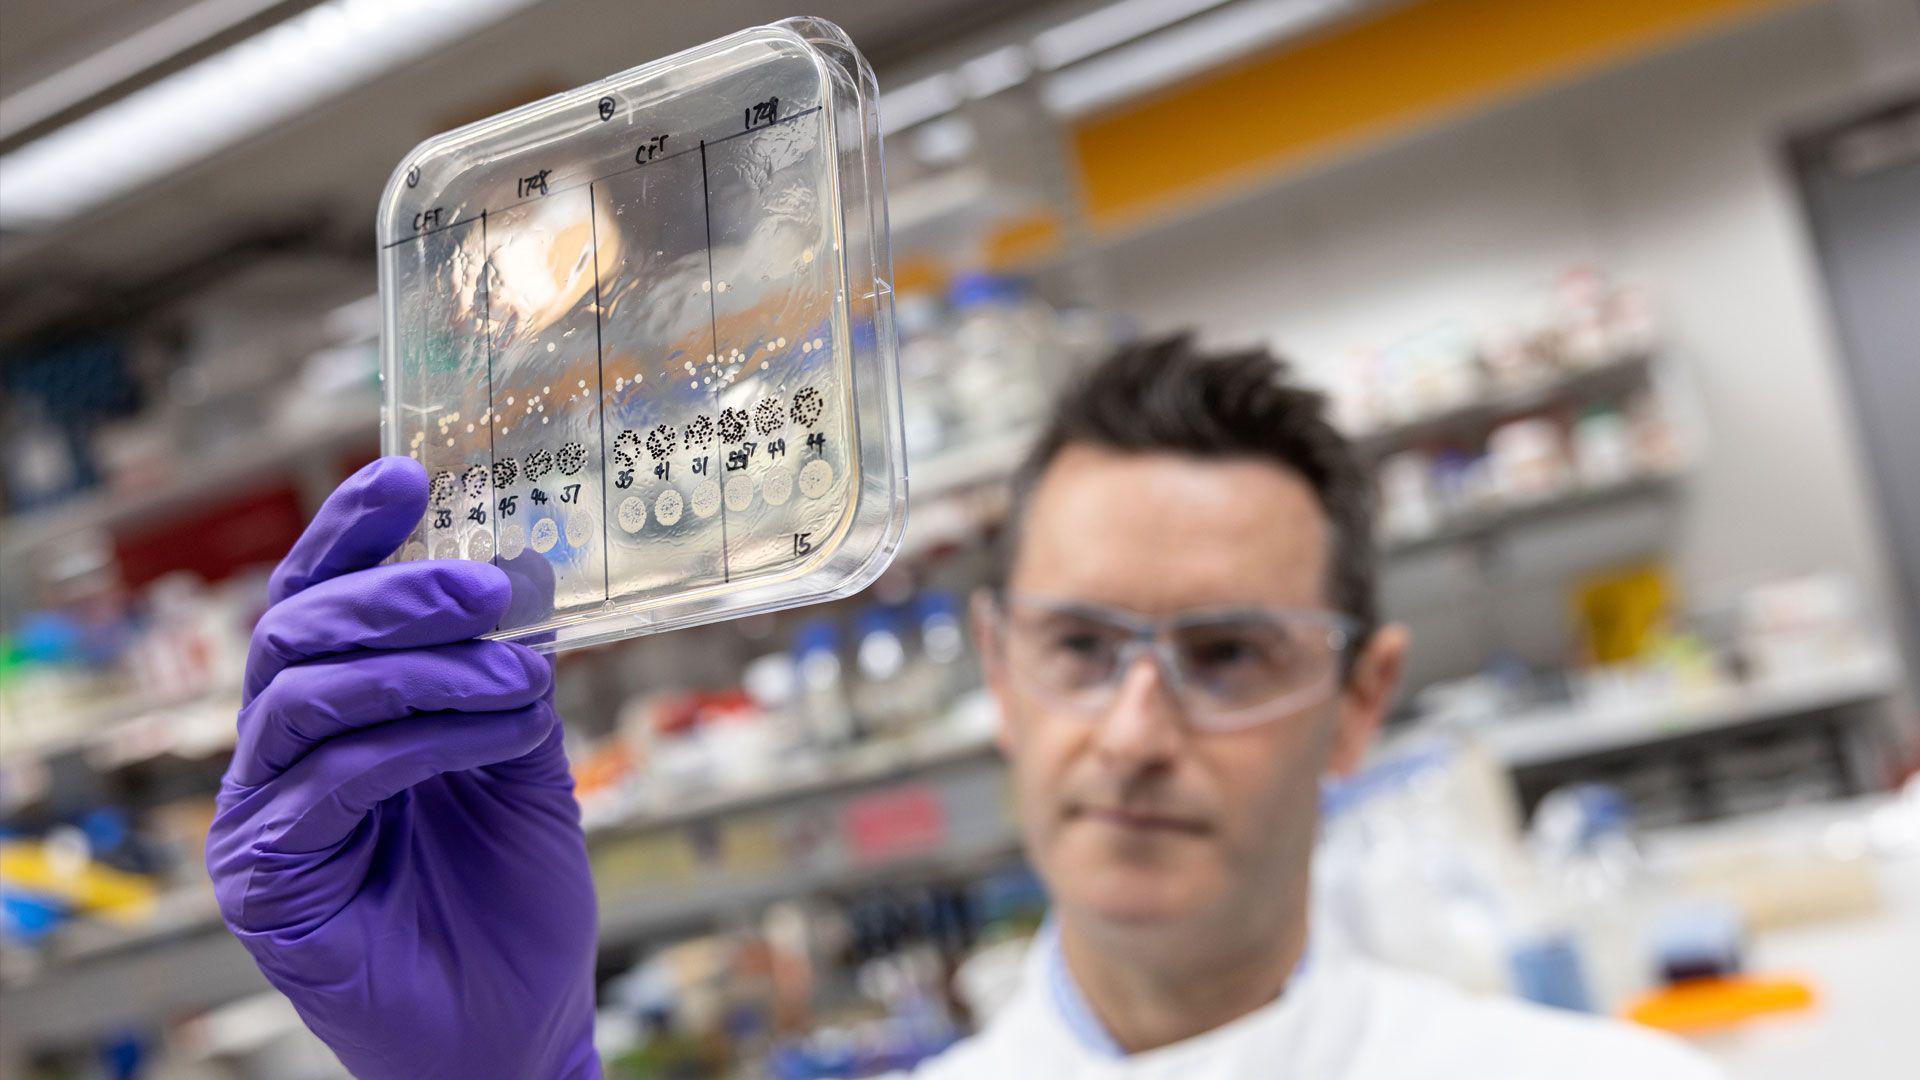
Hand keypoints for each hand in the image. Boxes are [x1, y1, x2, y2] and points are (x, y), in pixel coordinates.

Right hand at [205, 457, 598, 1078]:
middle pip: (297, 635)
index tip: (407, 472)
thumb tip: (523, 576)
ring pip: (305, 697)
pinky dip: (420, 742)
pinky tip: (498, 734)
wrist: (519, 1027)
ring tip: (518, 673)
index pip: (322, 605)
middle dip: (397, 595)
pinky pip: (330, 782)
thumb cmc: (516, 903)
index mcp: (336, 718)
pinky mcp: (266, 880)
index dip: (351, 533)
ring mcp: (263, 817)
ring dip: (421, 668)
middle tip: (489, 585)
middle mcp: (283, 757)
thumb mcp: (526, 765)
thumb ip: (509, 679)